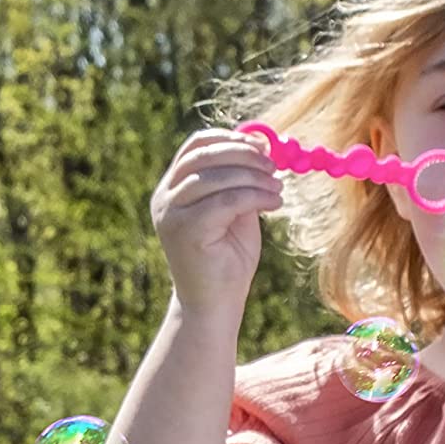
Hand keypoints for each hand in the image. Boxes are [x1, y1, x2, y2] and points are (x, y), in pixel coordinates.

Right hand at [149, 127, 283, 315]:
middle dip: (244, 155)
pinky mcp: (186, 230)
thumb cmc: (228, 260)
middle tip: (274, 165)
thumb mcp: (236, 213)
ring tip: (278, 188)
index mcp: (173, 188)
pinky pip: (225, 201)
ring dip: (254, 177)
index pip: (196, 146)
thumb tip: (263, 150)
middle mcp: (166, 198)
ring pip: (216, 177)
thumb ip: (240, 183)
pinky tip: (275, 204)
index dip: (230, 138)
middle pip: (204, 156)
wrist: (215, 305)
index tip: (262, 144)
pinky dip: (255, 197)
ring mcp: (171, 214)